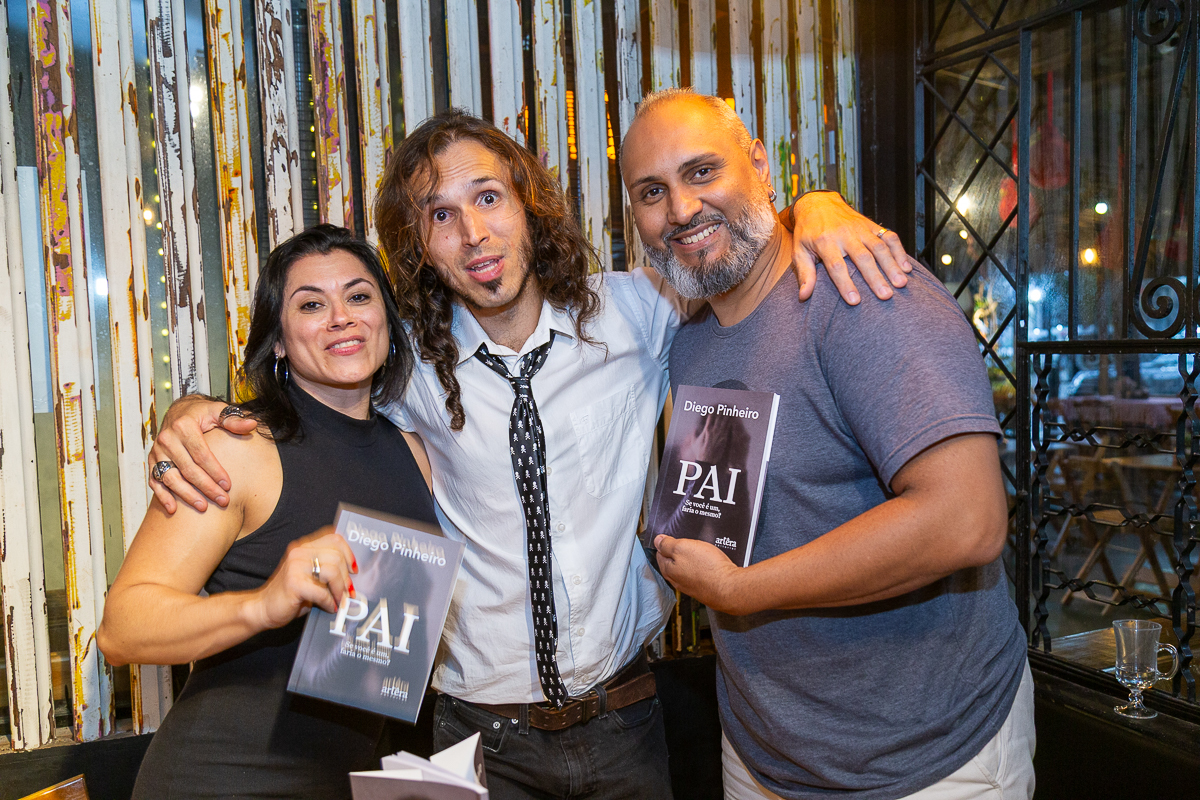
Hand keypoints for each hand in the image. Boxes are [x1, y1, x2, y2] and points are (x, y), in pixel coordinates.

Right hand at [149, 394, 256, 512]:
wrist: (178, 411)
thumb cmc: (202, 413)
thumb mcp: (218, 411)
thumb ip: (233, 419)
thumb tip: (252, 424)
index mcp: (184, 426)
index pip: (201, 454)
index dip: (215, 471)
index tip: (228, 485)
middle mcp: (167, 439)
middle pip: (187, 469)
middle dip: (206, 487)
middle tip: (222, 500)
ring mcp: (157, 451)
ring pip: (170, 478)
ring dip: (186, 495)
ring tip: (203, 507)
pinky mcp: (152, 460)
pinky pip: (154, 480)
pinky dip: (162, 496)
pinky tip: (174, 509)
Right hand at [249, 527, 358, 630]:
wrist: (262, 608)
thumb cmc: (291, 594)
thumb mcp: (310, 576)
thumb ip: (327, 569)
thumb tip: (352, 575)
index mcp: (304, 546)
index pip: (334, 538)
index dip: (348, 553)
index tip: (353, 570)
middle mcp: (299, 552)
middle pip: (337, 556)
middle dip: (346, 578)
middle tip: (348, 592)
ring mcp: (295, 566)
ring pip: (332, 571)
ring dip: (340, 590)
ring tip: (339, 600)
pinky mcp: (293, 583)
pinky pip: (321, 592)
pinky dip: (329, 602)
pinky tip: (328, 607)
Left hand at [654, 535, 745, 614]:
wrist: (730, 588)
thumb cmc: (708, 569)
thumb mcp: (683, 548)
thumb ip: (668, 544)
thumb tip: (657, 541)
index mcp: (668, 570)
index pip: (660, 553)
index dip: (667, 543)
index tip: (674, 537)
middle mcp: (678, 580)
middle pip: (675, 561)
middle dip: (682, 551)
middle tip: (692, 543)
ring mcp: (691, 586)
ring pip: (689, 567)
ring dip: (694, 558)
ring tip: (704, 552)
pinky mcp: (704, 588)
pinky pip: (701, 574)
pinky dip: (704, 567)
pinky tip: (711, 562)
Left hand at [785, 191, 916, 303]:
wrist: (819, 203)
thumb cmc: (808, 232)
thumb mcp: (799, 251)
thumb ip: (805, 273)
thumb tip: (804, 296)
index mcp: (825, 242)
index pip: (836, 265)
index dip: (845, 284)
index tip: (854, 301)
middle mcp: (845, 234)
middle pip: (863, 257)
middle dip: (875, 277)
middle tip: (885, 296)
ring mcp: (860, 228)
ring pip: (879, 247)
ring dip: (892, 265)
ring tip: (901, 284)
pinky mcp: (871, 225)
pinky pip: (888, 237)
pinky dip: (899, 251)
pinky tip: (906, 267)